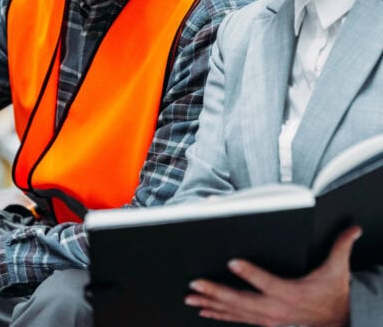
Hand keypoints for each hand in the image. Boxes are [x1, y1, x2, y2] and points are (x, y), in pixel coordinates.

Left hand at [185, 226, 360, 326]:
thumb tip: (353, 227)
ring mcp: (268, 319)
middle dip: (216, 291)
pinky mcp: (263, 323)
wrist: (340, 324)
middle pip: (241, 301)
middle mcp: (276, 309)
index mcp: (291, 293)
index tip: (232, 262)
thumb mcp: (338, 270)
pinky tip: (204, 310)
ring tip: (191, 296)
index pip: (267, 282)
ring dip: (211, 303)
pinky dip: (219, 314)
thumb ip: (341, 246)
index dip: (250, 273)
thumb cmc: (334, 294)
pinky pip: (237, 319)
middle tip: (195, 283)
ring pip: (234, 312)